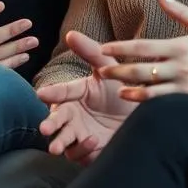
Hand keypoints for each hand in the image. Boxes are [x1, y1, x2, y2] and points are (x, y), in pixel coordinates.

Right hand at [36, 31, 134, 164]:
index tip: (42, 94)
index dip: (51, 93)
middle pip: (56, 121)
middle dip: (49, 124)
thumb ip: (90, 52)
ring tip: (57, 146)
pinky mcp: (90, 152)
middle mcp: (73, 115)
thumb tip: (70, 33)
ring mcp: (80, 134)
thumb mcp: (108, 68)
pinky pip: (80, 153)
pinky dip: (83, 148)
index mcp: (74, 95)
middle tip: (45, 128)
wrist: (145, 114)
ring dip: (59, 142)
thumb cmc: (122, 90)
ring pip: (63, 141)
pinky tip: (92, 140)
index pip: (60, 93)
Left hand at [99, 0, 187, 103]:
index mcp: (181, 46)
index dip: (120, 48)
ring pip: (149, 91)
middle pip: (140, 70)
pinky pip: (163, 104)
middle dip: (117, 70)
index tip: (104, 49)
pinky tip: (135, 101)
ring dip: (129, 89)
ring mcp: (184, 86)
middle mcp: (180, 67)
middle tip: (100, 71)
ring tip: (116, 88)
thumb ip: (180, 11)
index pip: (143, 47)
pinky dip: (147, 103)